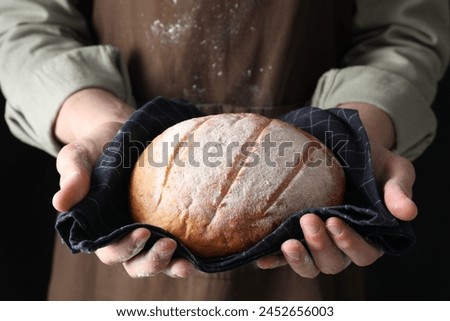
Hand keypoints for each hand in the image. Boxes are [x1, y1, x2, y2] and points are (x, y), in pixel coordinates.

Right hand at [52, 88, 194, 277]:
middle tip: (168, 246)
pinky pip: (181, 244)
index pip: (110, 250)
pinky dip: (191, 252)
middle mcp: (126, 235)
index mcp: (101, 228)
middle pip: (137, 264)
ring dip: (173, 265)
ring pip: (160, 260)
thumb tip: (60, 203)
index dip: (124, 248)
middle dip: (152, 262)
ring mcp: (150, 230)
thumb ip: (72, 176)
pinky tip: (204, 249)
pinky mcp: (169, 221)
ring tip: (188, 263)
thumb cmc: (99, 147)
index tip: (143, 232)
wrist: (125, 132)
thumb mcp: (79, 156)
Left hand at [256, 103, 416, 276]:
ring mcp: (318, 241)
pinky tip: (262, 257)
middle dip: (321, 246)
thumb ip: (399, 190)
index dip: (350, 243)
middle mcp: (342, 244)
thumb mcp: (394, 170)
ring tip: (287, 243)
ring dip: (298, 259)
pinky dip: (274, 260)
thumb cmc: (375, 161)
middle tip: (309, 219)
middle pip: (333, 262)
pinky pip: (285, 256)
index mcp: (370, 235)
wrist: (346, 146)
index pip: (364, 252)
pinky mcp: (297, 234)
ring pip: (310, 265)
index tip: (335, 221)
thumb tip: (408, 212)